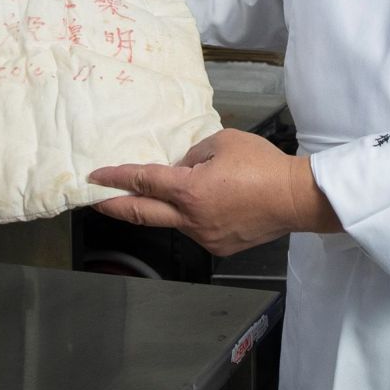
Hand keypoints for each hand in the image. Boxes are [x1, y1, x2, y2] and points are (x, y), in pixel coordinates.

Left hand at [89, 130, 342, 255]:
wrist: (296, 199)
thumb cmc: (262, 165)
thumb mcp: (223, 142)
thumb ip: (193, 154)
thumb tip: (181, 167)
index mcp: (189, 191)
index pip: (142, 182)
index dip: (116, 178)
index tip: (95, 176)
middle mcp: (190, 219)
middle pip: (141, 214)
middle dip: (114, 206)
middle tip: (94, 200)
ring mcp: (204, 237)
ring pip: (173, 221)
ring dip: (163, 208)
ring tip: (165, 193)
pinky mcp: (219, 247)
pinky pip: (196, 228)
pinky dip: (191, 215)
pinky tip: (204, 204)